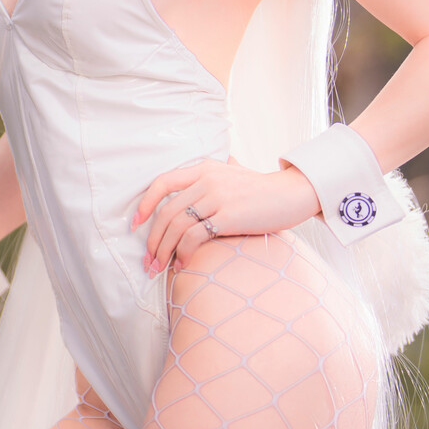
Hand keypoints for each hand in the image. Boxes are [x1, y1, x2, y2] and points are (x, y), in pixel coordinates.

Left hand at [132, 158, 320, 272]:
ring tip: (160, 268)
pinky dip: (184, 253)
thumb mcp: (239, 171)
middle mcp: (207, 179)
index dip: (145, 204)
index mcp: (204, 168)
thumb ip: (226, 167)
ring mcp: (217, 197)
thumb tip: (227, 160)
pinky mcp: (228, 216)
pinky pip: (195, 236)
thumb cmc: (265, 188)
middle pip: (166, 211)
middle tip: (148, 261)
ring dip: (164, 251)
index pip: (162, 182)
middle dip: (153, 240)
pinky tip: (184, 265)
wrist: (293, 193)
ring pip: (177, 226)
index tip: (135, 225)